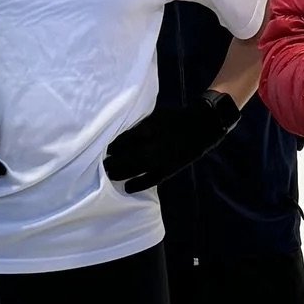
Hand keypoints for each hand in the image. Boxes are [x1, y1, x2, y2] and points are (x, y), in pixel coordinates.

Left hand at [102, 88, 238, 194]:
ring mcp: (163, 158)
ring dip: (121, 173)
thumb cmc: (175, 119)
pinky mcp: (170, 169)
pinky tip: (128, 188)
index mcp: (150, 128)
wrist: (202, 126)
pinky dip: (139, 184)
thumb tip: (119, 135)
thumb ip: (139, 125)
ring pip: (137, 168)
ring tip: (109, 175)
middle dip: (113, 162)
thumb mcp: (156, 116)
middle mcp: (155, 144)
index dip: (113, 146)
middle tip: (101, 165)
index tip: (104, 149)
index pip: (125, 139)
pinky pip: (152, 179)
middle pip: (128, 156)